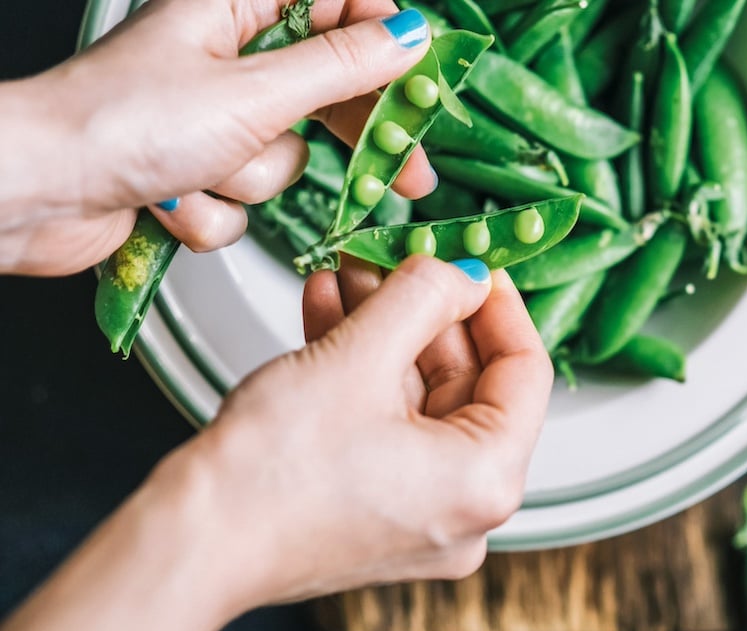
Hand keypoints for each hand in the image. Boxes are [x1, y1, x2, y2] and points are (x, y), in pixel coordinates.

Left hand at [1, 0, 438, 275]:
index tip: (424, 78)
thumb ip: (341, 69)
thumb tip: (410, 36)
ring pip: (284, 156)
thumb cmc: (120, 125)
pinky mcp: (194, 173)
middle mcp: (223, 57)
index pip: (336, 5)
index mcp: (232, 8)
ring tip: (205, 171)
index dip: (385, 39)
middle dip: (350, 137)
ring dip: (249, 180)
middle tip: (408, 174)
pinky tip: (174, 201)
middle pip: (324, 87)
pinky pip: (243, 198)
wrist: (36, 194)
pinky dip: (214, 211)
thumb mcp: (254, 94)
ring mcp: (208, 118)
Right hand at [161, 256, 551, 604]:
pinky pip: (390, 427)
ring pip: (420, 400)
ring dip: (385, 331)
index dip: (498, 304)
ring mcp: (422, 516)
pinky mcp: (378, 513)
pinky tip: (329, 313)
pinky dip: (364, 372)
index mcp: (488, 480)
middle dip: (425, 312)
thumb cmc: (270, 473)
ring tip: (348, 273)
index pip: (526, 372)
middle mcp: (468, 509)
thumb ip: (423, 297)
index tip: (474, 260)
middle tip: (395, 257)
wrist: (190, 544)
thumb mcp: (360, 356)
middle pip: (469, 384)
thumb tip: (461, 272)